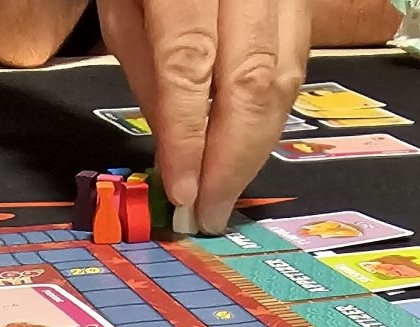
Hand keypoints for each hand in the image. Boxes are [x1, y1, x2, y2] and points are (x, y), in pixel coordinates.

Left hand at [98, 0, 311, 234]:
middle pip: (252, 79)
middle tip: (211, 212)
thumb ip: (149, 70)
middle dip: (231, 158)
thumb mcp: (123, 1)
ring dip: (256, 148)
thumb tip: (177, 148)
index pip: (191, 64)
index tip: (184, 192)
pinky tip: (247, 148)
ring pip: (284, 77)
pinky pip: (296, 64)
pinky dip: (271, 116)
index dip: (189, 136)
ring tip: (227, 191)